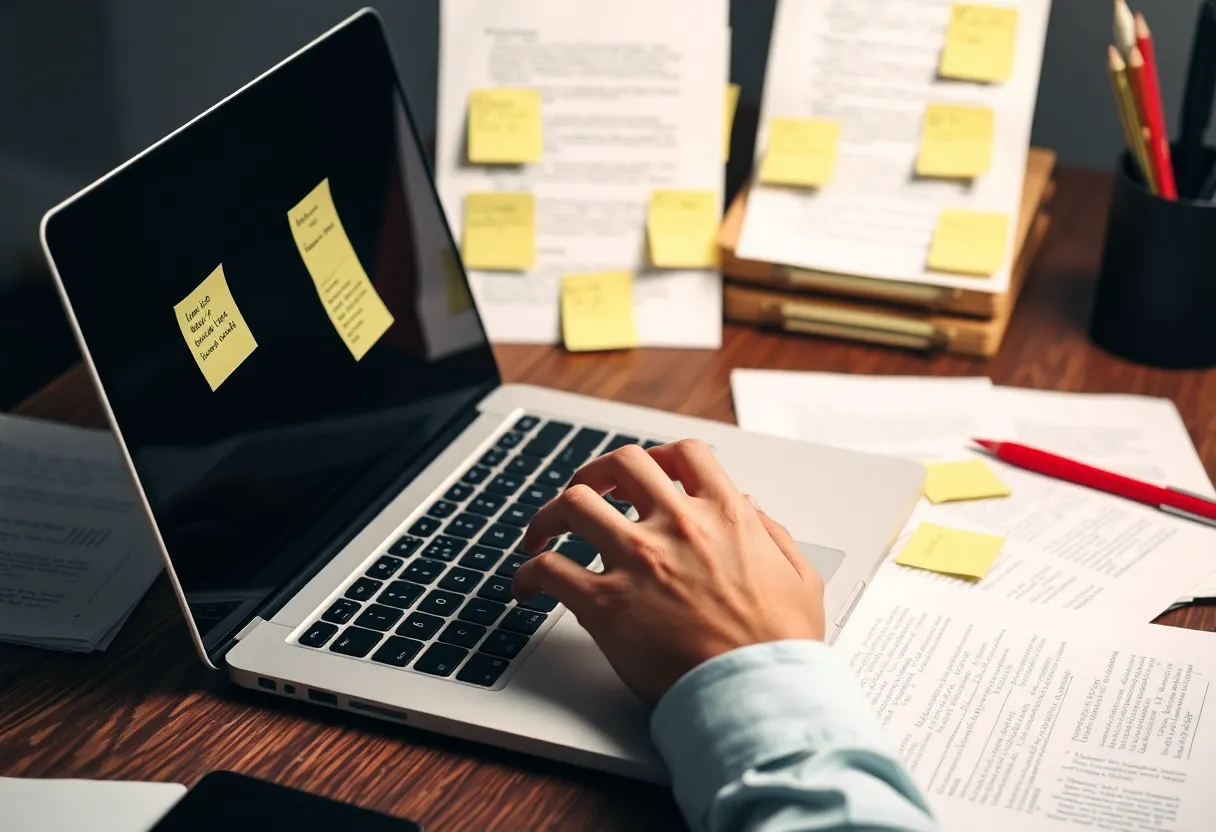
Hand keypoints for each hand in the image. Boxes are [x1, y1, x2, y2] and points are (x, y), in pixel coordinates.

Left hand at [514, 439, 824, 704]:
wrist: (758, 693)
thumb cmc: (780, 647)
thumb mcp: (799, 576)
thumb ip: (772, 533)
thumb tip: (748, 506)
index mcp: (725, 514)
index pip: (684, 454)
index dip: (658, 457)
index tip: (644, 476)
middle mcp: (676, 525)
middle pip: (620, 464)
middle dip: (596, 472)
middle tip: (587, 492)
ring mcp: (637, 560)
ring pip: (573, 504)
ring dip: (550, 514)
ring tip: (542, 531)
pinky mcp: (605, 602)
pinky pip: (549, 569)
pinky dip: (528, 573)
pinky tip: (526, 586)